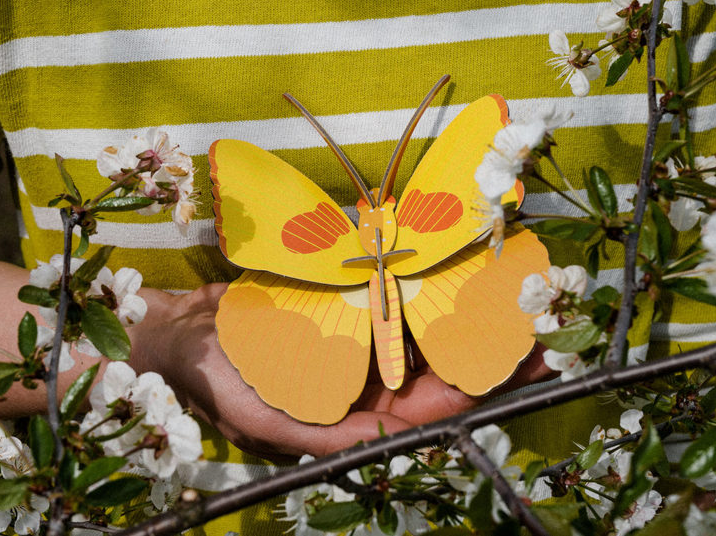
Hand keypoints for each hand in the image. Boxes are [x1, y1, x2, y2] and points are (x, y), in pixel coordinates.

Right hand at [130, 283, 550, 459]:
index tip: (515, 369)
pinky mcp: (341, 303)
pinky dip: (421, 287)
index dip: (471, 391)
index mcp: (350, 412)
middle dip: (484, 354)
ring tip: (511, 298)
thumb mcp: (262, 419)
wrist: (178, 331)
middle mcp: (361, 377)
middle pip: (435, 369)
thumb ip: (322, 434)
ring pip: (420, 330)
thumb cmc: (214, 380)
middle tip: (537, 334)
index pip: (423, 408)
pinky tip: (455, 270)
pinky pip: (389, 297)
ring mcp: (353, 337)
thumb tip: (383, 443)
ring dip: (462, 315)